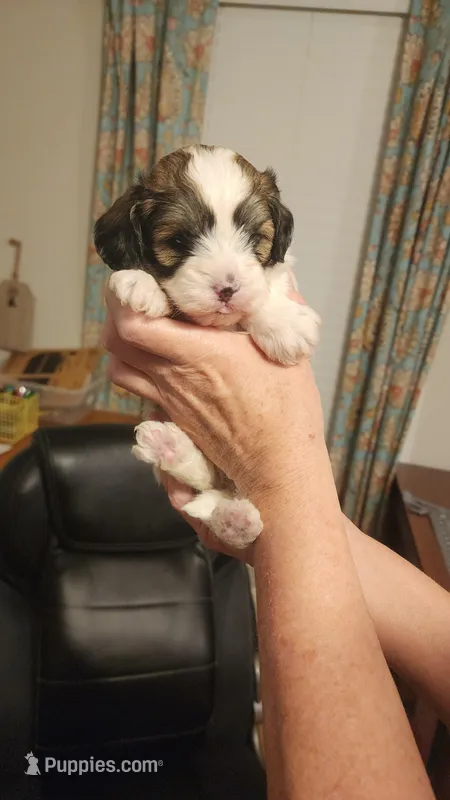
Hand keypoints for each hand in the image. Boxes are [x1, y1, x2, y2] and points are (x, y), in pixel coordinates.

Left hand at [102, 285, 324, 502]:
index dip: (124, 300)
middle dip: (118, 317)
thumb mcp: (288, 351)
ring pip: (121, 369)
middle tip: (139, 299)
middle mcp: (173, 377)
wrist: (277, 466)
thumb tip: (279, 275)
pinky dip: (139, 373)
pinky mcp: (173, 418)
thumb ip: (280, 307)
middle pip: (117, 344)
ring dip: (124, 347)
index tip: (139, 283)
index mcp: (196, 353)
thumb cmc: (286, 410)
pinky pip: (140, 391)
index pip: (134, 325)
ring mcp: (169, 400)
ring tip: (145, 329)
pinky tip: (164, 363)